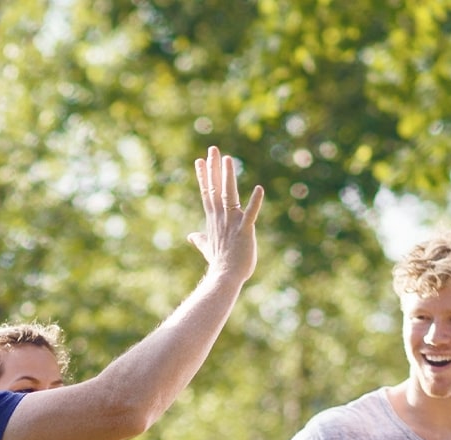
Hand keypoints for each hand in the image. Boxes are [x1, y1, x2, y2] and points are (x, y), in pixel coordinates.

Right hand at [188, 146, 263, 285]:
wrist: (225, 278)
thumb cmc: (219, 264)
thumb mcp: (207, 248)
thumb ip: (200, 240)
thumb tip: (191, 236)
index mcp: (214, 220)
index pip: (207, 193)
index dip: (203, 176)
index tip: (199, 160)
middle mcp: (221, 218)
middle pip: (216, 188)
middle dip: (214, 168)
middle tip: (212, 149)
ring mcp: (233, 224)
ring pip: (229, 195)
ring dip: (228, 177)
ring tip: (227, 159)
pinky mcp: (245, 231)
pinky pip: (251, 214)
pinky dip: (255, 202)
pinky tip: (259, 189)